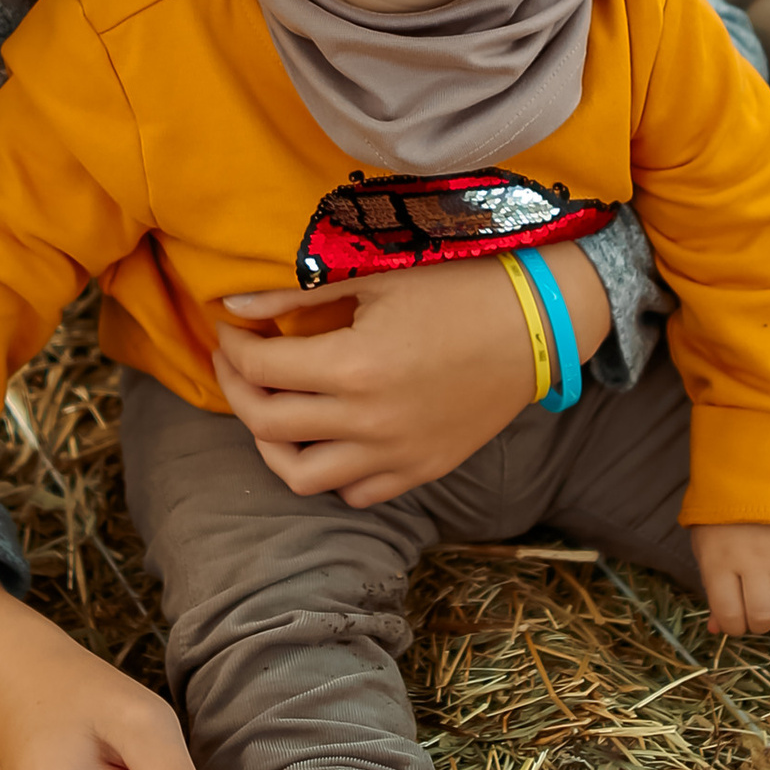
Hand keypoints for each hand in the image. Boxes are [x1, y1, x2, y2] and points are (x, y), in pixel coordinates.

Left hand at [209, 245, 610, 507]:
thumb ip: (297, 295)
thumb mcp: (377, 277)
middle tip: (238, 362)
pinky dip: (329, 471)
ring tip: (270, 411)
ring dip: (272, 445)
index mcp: (353, 367)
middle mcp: (368, 422)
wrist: (537, 325)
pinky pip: (354, 493)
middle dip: (237, 390)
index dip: (232, 347)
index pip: (259, 369)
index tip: (231, 328)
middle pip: (267, 424)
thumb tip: (234, 306)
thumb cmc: (459, 288)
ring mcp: (396, 455)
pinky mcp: (421, 471)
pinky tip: (326, 435)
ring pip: (301, 476)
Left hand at [691, 519, 769, 637]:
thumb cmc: (729, 513)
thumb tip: (715, 629)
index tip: (739, 615)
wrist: (765, 468)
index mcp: (720, 561)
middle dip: (761, 621)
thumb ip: (713, 587)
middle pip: (763, 618)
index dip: (734, 625)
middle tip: (762, 603)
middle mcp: (754, 563)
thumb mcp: (709, 546)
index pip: (730, 617)